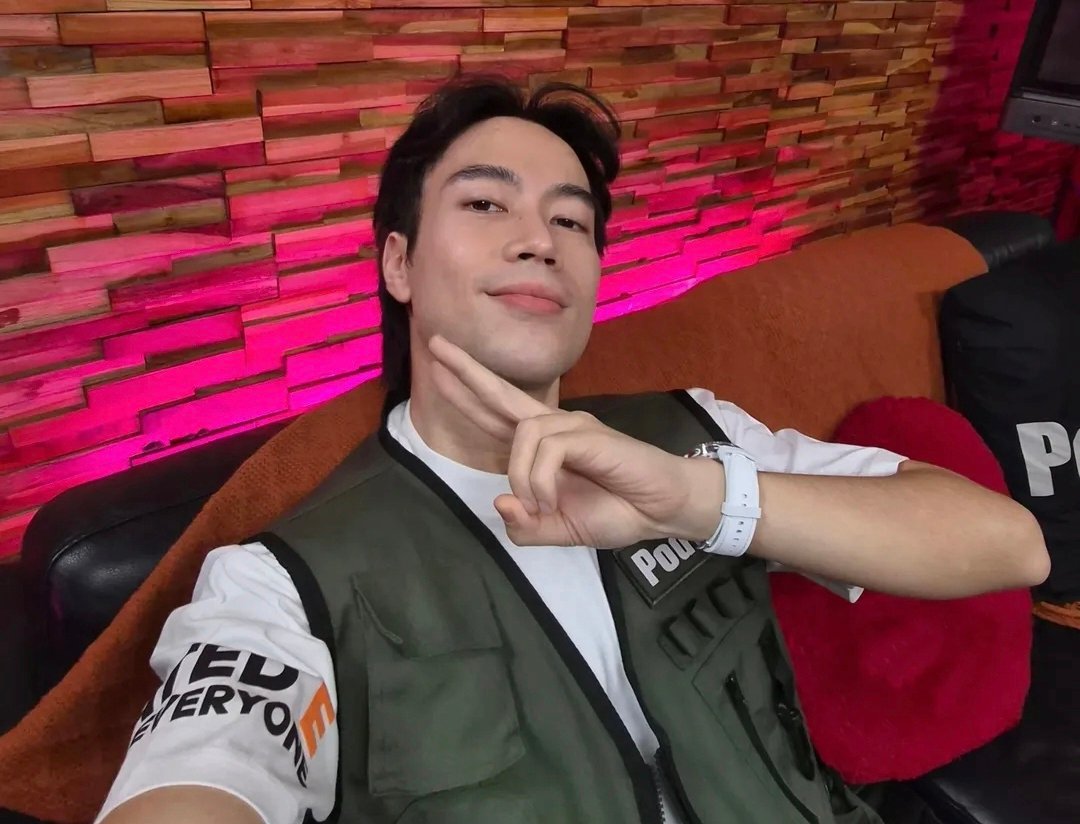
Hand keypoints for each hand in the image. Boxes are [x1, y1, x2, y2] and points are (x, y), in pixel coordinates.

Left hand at [427, 334, 724, 548]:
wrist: (664, 511)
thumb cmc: (618, 512)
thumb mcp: (561, 531)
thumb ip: (527, 527)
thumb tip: (501, 503)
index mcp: (545, 448)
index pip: (498, 416)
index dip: (469, 396)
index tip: (439, 373)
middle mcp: (556, 427)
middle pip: (503, 394)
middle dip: (467, 371)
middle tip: (435, 345)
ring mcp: (574, 427)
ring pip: (523, 433)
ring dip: (521, 475)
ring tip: (539, 506)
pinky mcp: (590, 434)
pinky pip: (548, 448)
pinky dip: (540, 480)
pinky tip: (550, 501)